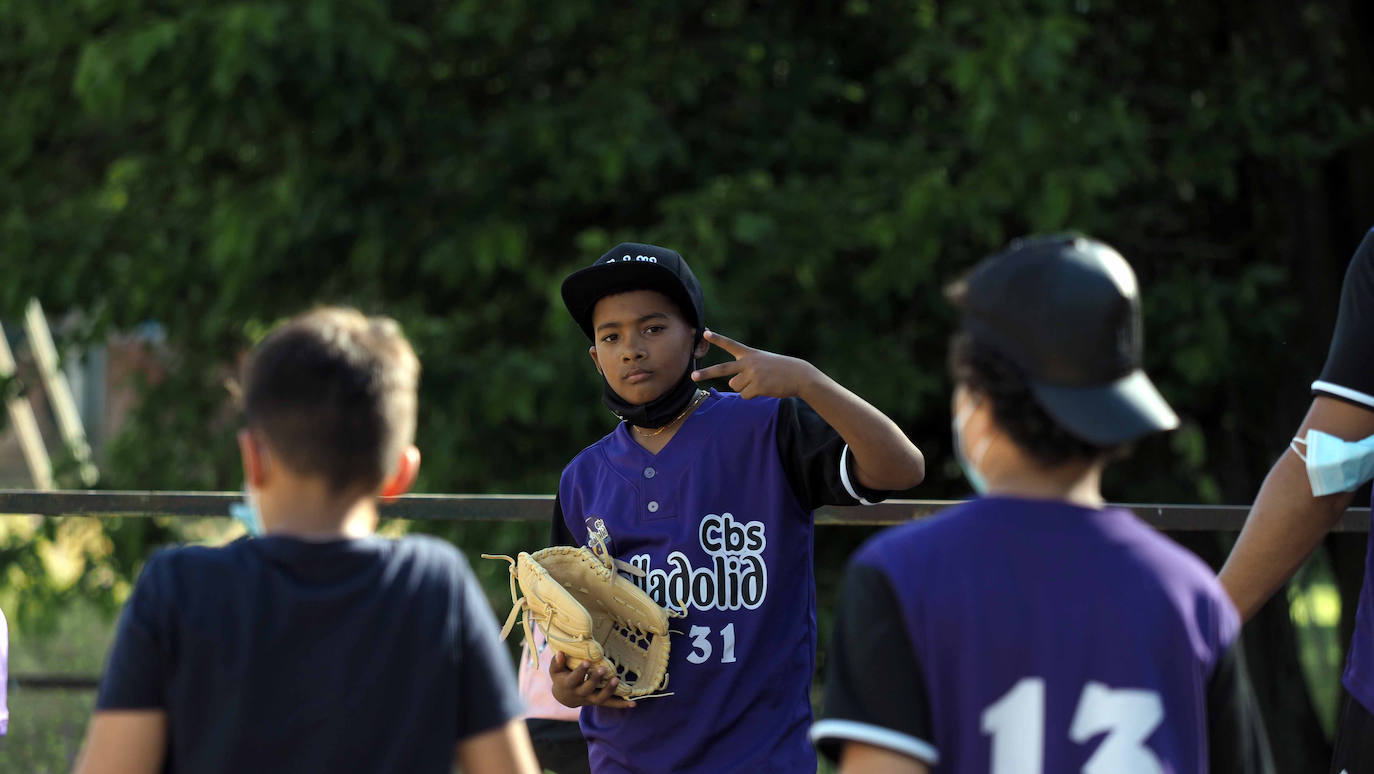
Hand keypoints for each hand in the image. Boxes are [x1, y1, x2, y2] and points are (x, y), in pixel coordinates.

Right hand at [549, 652, 636, 708]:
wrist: (565, 697)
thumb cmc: (561, 678)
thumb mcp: (555, 671)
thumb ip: (557, 662)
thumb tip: (561, 652)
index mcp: (569, 685)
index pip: (574, 678)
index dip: (580, 671)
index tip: (586, 661)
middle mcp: (580, 694)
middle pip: (588, 689)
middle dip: (595, 679)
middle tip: (603, 669)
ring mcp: (590, 699)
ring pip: (600, 698)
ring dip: (610, 690)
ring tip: (617, 680)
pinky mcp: (599, 701)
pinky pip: (611, 704)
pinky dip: (622, 704)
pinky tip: (634, 703)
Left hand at [691, 329, 819, 398]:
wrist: (799, 375)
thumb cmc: (781, 370)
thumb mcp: (762, 363)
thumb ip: (744, 370)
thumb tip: (731, 384)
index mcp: (749, 354)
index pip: (730, 344)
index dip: (717, 339)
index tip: (705, 332)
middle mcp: (748, 362)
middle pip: (722, 369)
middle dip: (706, 373)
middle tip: (693, 377)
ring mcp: (752, 374)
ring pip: (736, 386)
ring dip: (746, 388)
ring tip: (762, 382)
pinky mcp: (757, 386)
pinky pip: (745, 395)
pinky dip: (753, 395)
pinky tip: (765, 389)